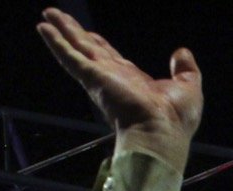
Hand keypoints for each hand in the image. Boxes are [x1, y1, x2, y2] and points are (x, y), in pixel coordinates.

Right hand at [37, 8, 202, 173]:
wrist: (162, 133)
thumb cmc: (176, 120)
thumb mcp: (189, 87)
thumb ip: (185, 69)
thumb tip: (182, 52)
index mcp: (133, 81)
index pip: (112, 58)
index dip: (100, 45)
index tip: (90, 35)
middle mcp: (114, 78)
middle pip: (90, 49)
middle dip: (75, 33)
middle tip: (59, 18)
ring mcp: (101, 78)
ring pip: (77, 48)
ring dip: (61, 31)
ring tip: (47, 15)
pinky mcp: (93, 78)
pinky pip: (70, 56)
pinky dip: (56, 43)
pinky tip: (43, 28)